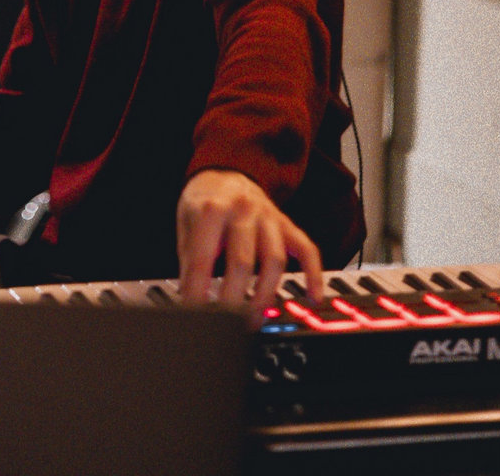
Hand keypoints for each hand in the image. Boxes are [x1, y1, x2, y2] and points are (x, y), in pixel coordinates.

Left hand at [176, 168, 323, 316]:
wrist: (225, 173)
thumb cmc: (204, 203)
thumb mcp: (187, 224)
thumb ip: (189, 261)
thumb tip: (189, 301)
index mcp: (212, 209)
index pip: (203, 258)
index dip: (198, 290)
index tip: (194, 314)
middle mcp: (243, 210)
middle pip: (242, 262)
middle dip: (233, 301)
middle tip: (224, 325)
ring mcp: (268, 216)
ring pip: (274, 260)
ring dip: (265, 295)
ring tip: (254, 320)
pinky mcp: (287, 224)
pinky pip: (307, 250)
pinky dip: (313, 275)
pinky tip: (312, 297)